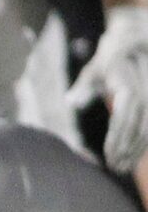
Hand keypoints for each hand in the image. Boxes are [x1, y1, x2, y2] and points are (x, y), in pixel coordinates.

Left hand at [68, 4, 147, 173]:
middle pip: (139, 128)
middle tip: (115, 168)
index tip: (109, 157)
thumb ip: (84, 87)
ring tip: (123, 167)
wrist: (135, 42)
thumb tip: (72, 101)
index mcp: (128, 87)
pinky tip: (135, 156)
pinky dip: (144, 143)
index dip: (117, 139)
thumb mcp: (94, 69)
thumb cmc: (110, 59)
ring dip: (137, 151)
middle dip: (127, 150)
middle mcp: (146, 94)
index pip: (124, 118)